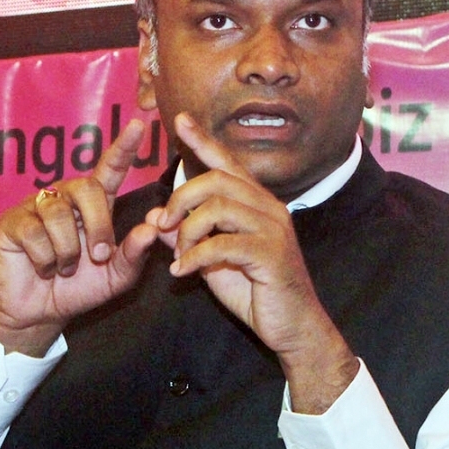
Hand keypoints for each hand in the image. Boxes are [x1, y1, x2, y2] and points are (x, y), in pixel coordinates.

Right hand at [0, 120, 158, 355]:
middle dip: (99, 227)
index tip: (140, 126)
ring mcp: (36, 207)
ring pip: (59, 216)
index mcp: (94, 205)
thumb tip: (152, 228)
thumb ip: (134, 254)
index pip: (109, 170)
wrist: (39, 313)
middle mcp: (65, 198)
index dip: (123, 148)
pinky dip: (45, 260)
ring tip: (64, 268)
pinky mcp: (11, 222)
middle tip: (98, 257)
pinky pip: (34, 234)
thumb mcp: (115, 277)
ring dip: (68, 252)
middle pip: (87, 189)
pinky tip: (42, 268)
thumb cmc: (79, 289)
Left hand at [148, 113, 358, 413]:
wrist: (292, 327)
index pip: (228, 164)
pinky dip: (195, 256)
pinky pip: (223, 244)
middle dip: (182, 198)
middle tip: (163, 223)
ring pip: (219, 207)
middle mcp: (269, 209)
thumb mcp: (213, 261)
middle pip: (217, 180)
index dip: (203, 141)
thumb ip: (188, 236)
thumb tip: (156, 216)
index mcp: (258, 204)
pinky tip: (182, 272)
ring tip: (178, 255)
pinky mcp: (271, 255)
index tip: (179, 120)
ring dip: (187, 230)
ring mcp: (273, 230)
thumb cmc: (256, 292)